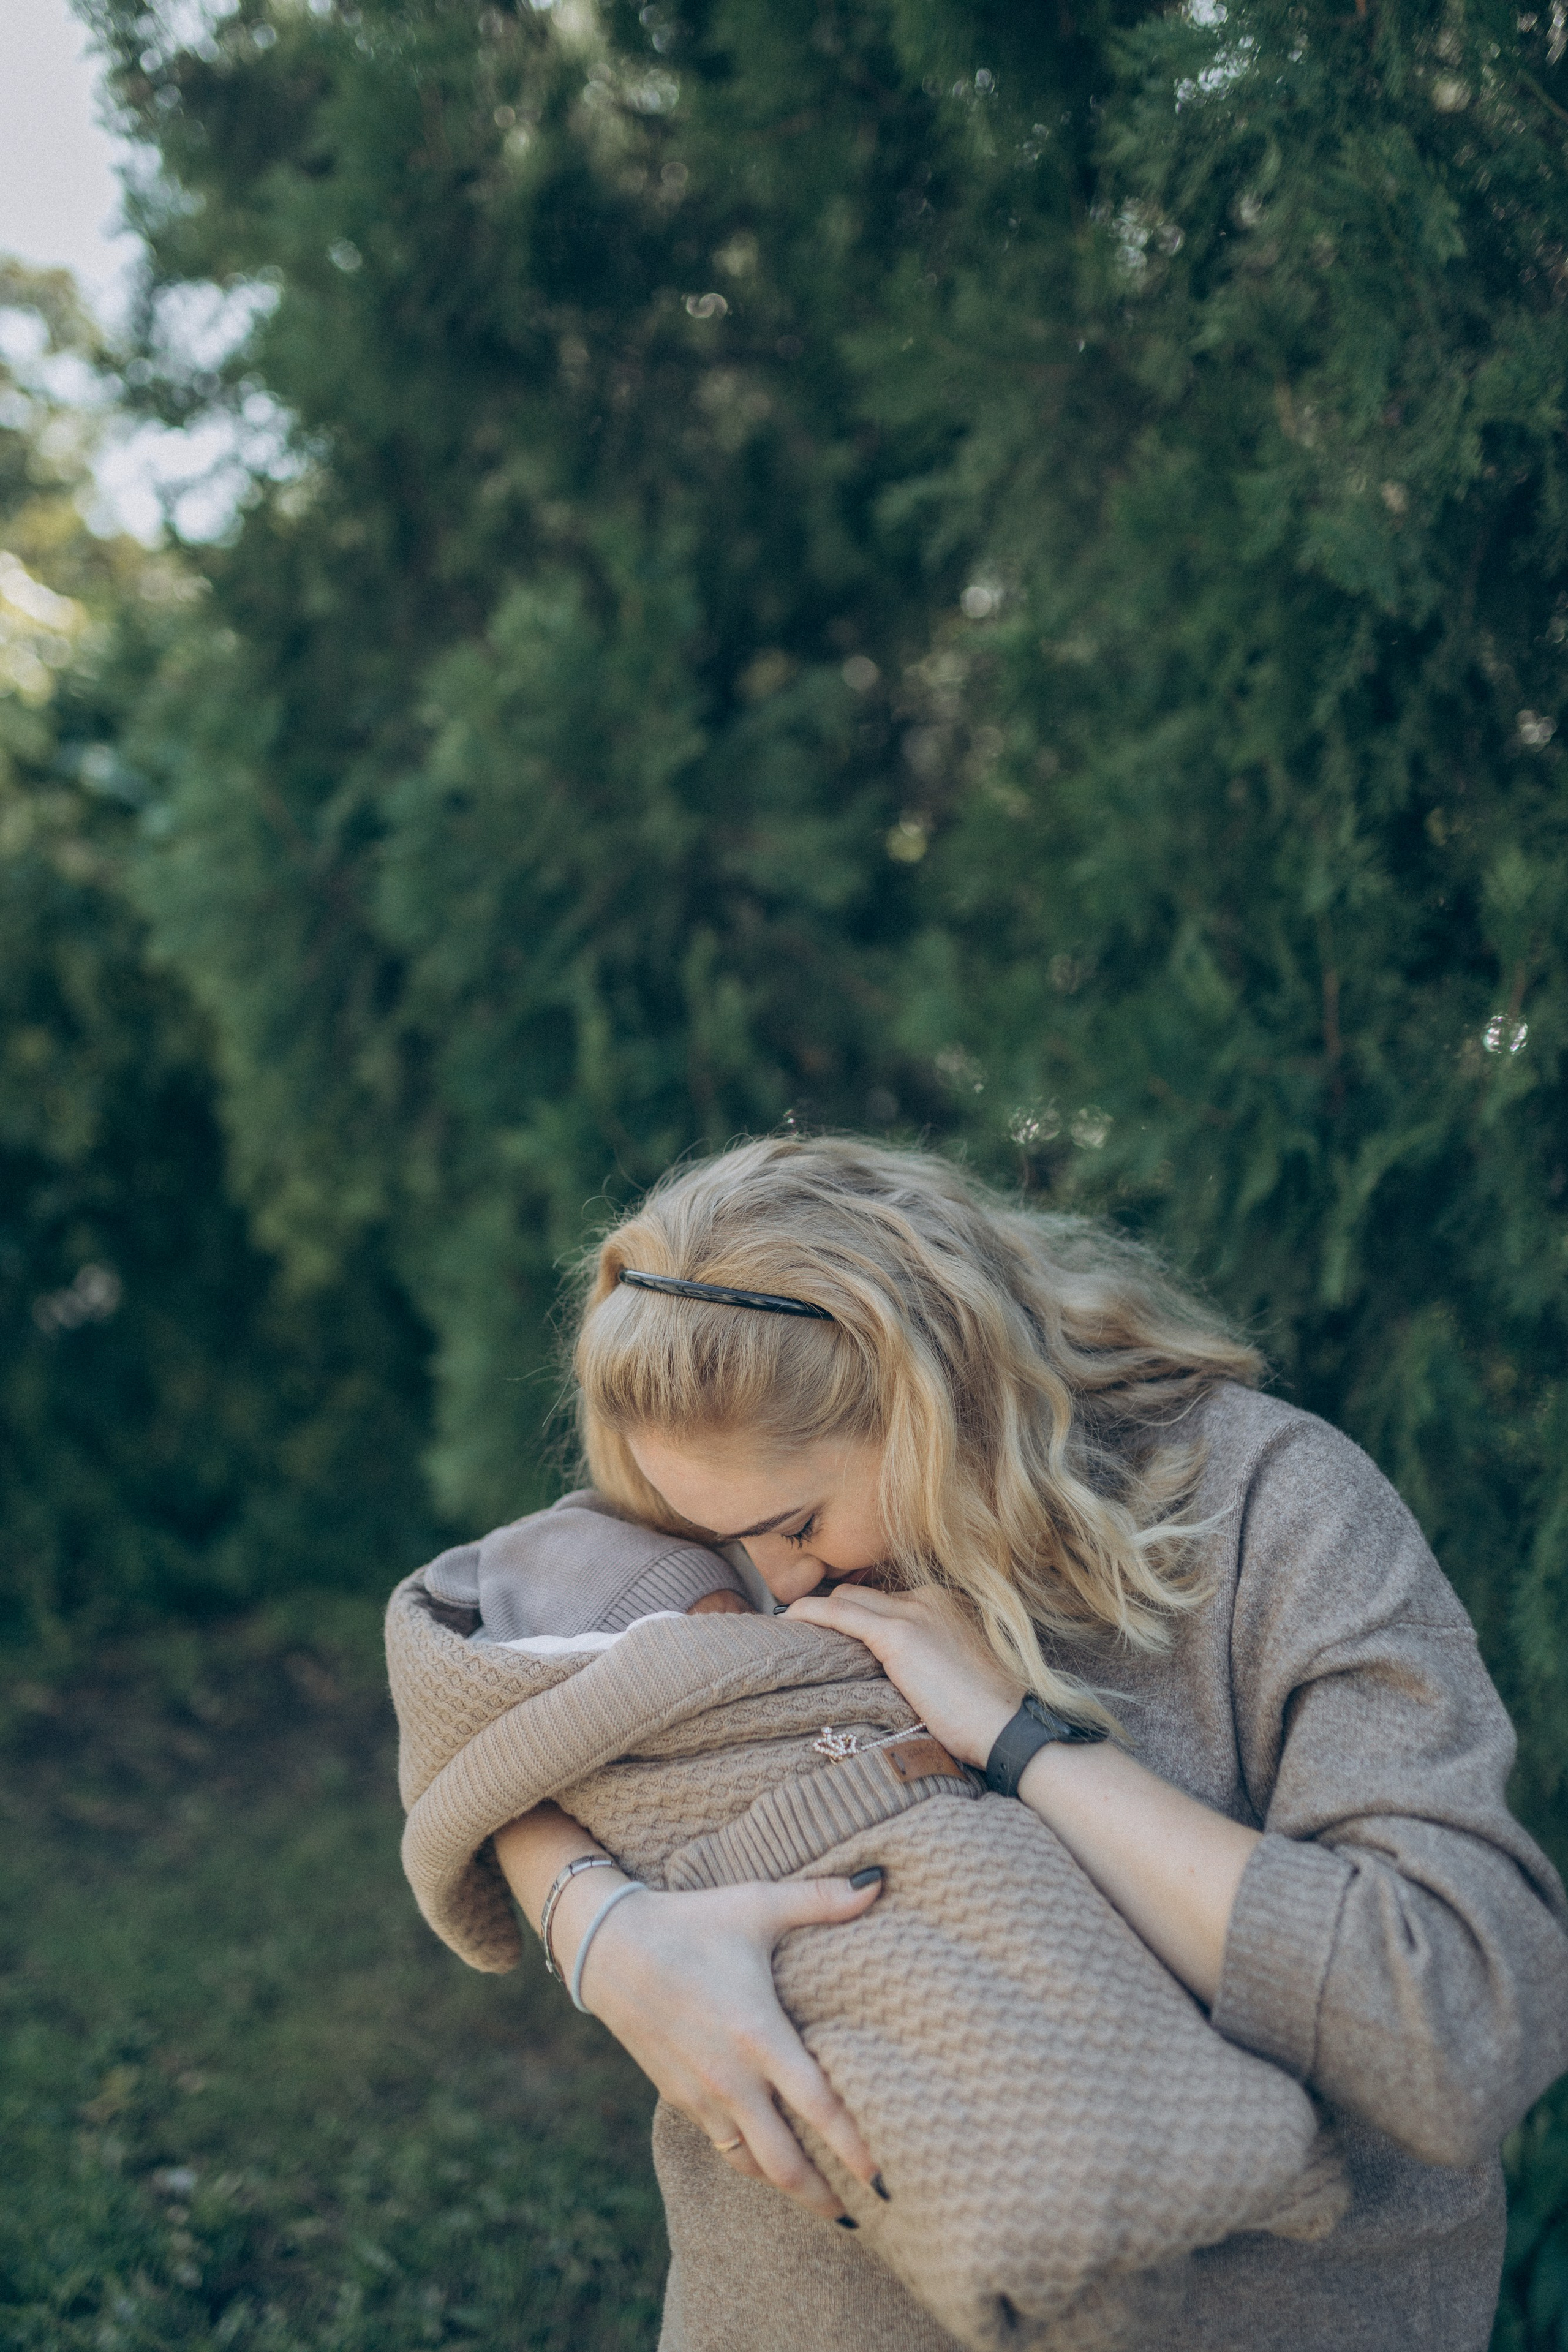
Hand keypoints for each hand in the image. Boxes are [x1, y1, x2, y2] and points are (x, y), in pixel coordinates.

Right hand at [567, 1871, 884, 2219]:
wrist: (609, 1945)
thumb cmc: (691, 1921)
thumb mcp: (757, 1904)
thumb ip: (821, 1899)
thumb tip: (879, 1881)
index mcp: (759, 2035)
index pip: (820, 2108)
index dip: (856, 2148)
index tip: (887, 2176)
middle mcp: (732, 2079)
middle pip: (785, 2163)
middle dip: (825, 2197)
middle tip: (865, 2215)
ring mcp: (702, 2096)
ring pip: (752, 2165)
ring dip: (789, 2187)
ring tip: (825, 2203)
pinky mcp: (679, 2099)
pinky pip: (724, 2147)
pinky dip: (752, 2164)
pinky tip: (770, 2164)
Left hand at [786, 1584, 1022, 1767]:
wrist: (1010, 1726)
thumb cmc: (988, 1714)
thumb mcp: (956, 1673)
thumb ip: (925, 1660)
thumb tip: (896, 1674)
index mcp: (943, 1605)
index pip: (884, 1598)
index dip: (857, 1614)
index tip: (834, 1634)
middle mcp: (928, 1598)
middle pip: (862, 1594)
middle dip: (834, 1611)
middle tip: (805, 1636)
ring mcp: (914, 1613)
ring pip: (848, 1599)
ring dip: (819, 1614)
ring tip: (791, 1633)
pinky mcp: (898, 1635)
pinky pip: (841, 1614)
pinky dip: (812, 1613)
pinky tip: (791, 1619)